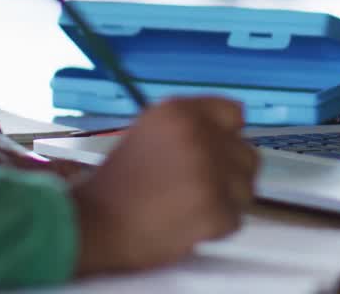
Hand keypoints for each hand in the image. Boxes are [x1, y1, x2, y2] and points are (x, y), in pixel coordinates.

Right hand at [70, 97, 258, 274]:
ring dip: (225, 202)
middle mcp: (197, 134)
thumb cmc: (116, 186)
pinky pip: (235, 219)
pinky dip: (215, 228)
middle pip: (246, 154)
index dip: (228, 137)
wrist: (92, 225)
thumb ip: (188, 130)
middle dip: (230, 175)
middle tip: (201, 190)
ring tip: (189, 208)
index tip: (220, 153)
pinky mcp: (213, 208)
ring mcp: (208, 171)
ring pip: (246, 188)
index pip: (233, 113)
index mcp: (178, 111)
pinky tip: (186, 225)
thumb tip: (228, 137)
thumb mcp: (148, 134)